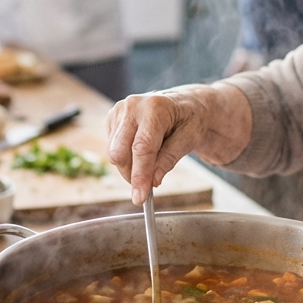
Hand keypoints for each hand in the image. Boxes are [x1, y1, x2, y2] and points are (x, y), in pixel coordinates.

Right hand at [107, 88, 216, 203]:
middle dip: (132, 175)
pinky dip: (126, 158)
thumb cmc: (189, 119)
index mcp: (155, 107)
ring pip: (114, 153)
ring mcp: (119, 111)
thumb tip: (152, 181)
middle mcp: (132, 106)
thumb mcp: (189, 139)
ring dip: (130, 168)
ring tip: (152, 160)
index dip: (140, 175)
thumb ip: (169, 159)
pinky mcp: (112, 118)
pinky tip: (142, 151)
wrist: (184, 104)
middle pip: (120, 152)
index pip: (142, 148)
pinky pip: (112, 149)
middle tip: (149, 185)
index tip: (140, 198)